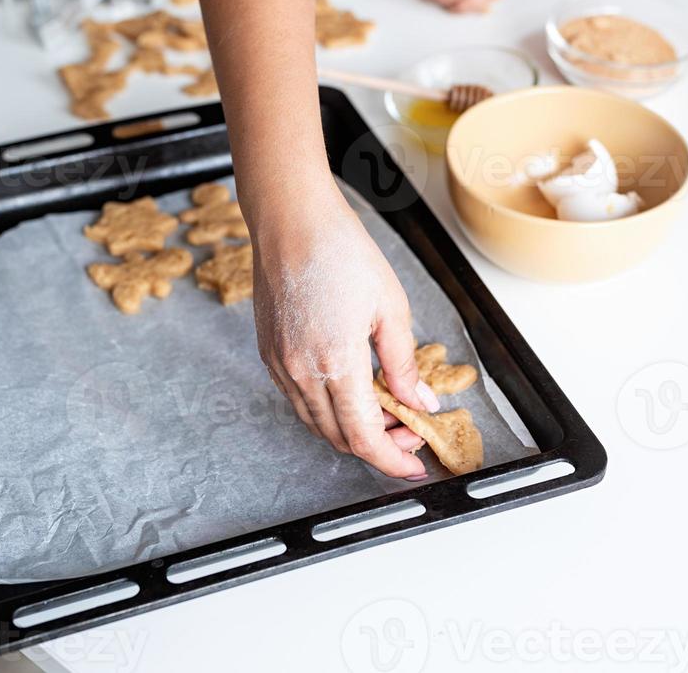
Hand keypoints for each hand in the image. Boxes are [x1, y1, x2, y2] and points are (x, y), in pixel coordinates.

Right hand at [252, 186, 439, 477]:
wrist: (291, 221)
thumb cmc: (341, 251)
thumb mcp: (390, 306)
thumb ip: (403, 363)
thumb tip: (419, 402)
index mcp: (336, 363)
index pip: (364, 437)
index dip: (392, 460)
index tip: (415, 466)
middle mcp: (300, 372)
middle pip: (339, 437)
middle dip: (377, 445)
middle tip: (408, 431)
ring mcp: (279, 364)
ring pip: (315, 423)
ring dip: (350, 429)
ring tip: (384, 411)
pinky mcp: (269, 353)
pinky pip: (298, 399)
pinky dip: (326, 409)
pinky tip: (350, 391)